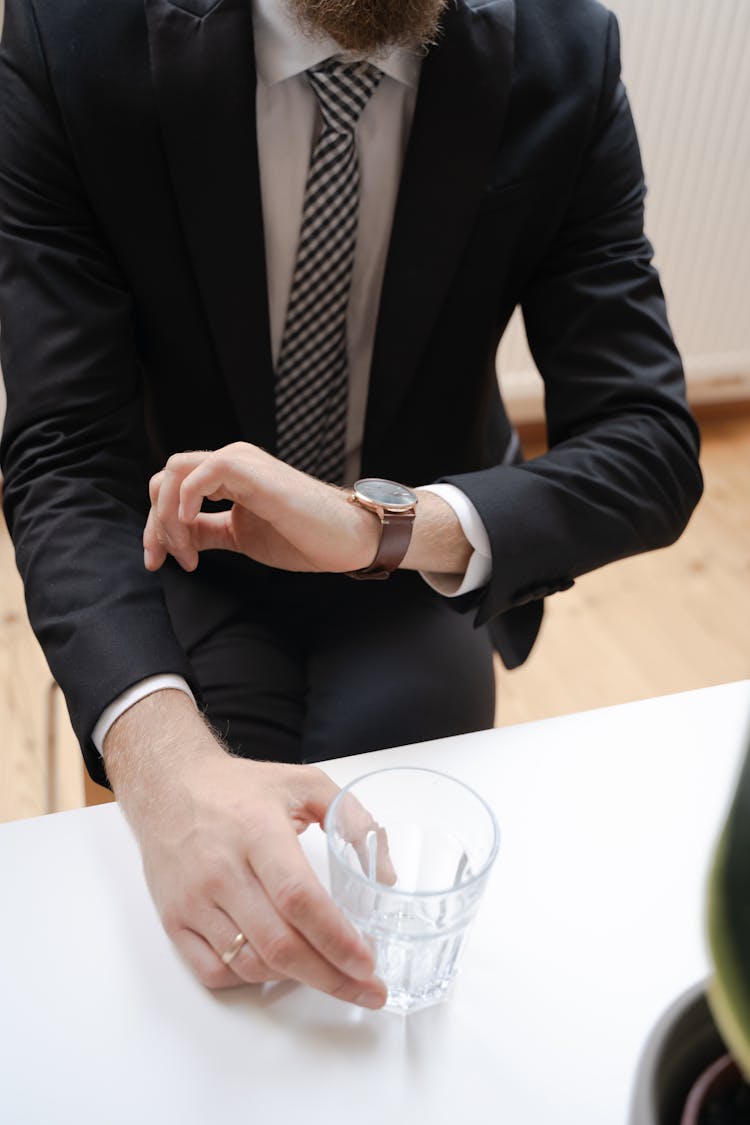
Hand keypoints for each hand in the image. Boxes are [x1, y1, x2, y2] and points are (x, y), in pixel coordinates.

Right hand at [104, 690, 386, 1007]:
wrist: (168, 786)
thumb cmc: (239, 788)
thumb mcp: (304, 783)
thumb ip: (352, 819)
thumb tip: (384, 874)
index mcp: (258, 832)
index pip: (299, 898)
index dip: (336, 938)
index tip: (367, 962)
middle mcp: (222, 869)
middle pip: (279, 943)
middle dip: (331, 977)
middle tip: (367, 991)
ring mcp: (194, 899)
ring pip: (250, 964)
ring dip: (296, 980)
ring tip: (330, 975)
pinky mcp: (174, 919)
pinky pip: (215, 971)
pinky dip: (251, 979)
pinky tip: (276, 967)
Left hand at [142, 442, 472, 576]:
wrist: (348, 539)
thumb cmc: (306, 537)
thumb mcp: (242, 536)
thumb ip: (210, 531)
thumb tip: (180, 539)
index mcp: (228, 475)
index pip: (172, 487)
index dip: (157, 526)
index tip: (161, 562)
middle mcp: (231, 461)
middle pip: (164, 478)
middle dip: (155, 523)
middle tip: (165, 561)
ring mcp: (241, 462)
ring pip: (174, 472)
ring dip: (167, 517)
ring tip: (187, 554)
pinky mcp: (252, 473)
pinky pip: (200, 474)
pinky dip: (186, 503)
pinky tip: (195, 531)